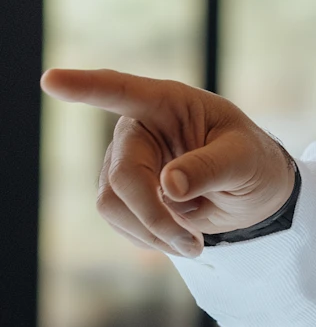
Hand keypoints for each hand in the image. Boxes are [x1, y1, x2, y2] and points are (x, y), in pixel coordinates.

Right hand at [40, 68, 297, 258]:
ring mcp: (124, 160)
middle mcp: (138, 128)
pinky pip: (120, 223)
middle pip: (122, 176)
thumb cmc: (252, 162)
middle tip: (195, 245)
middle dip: (155, 216)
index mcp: (168, 102)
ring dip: (154, 233)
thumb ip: (210, 168)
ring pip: (113, 205)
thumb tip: (168, 185)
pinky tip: (179, 234)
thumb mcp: (246, 160)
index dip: (85, 87)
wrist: (252, 194)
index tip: (52, 81)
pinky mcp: (121, 192)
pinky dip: (151, 238)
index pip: (121, 91)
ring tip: (194, 242)